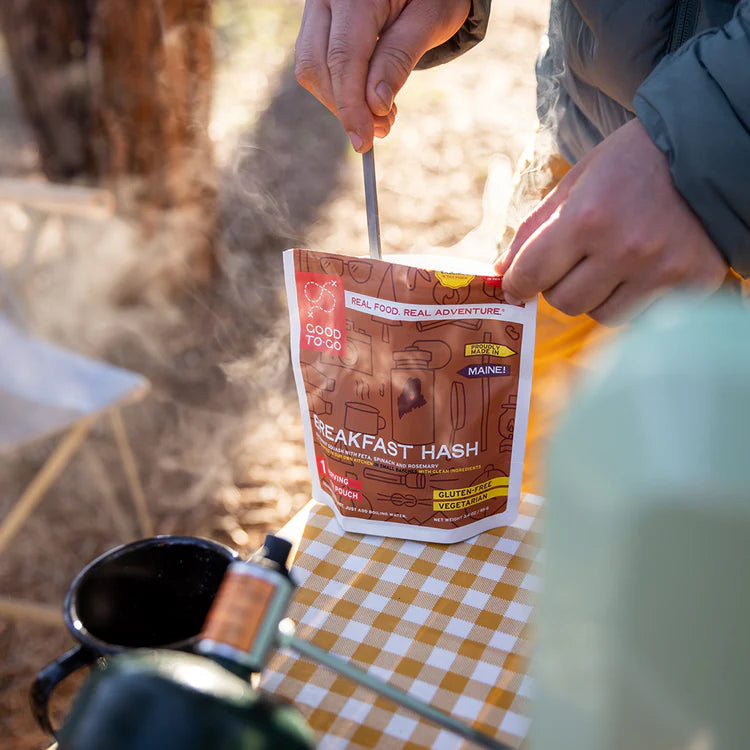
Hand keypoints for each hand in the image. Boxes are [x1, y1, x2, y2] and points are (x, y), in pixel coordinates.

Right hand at [295, 0, 469, 151]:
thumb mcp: (429, 21)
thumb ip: (399, 59)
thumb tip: (375, 107)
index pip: (343, 57)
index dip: (351, 106)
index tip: (364, 142)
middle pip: (317, 65)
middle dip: (346, 107)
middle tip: (382, 130)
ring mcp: (316, 8)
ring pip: (310, 68)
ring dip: (341, 101)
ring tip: (380, 113)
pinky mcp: (316, 23)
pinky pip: (315, 63)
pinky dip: (339, 88)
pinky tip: (368, 96)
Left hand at [496, 119, 728, 324]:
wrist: (710, 150)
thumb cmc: (632, 163)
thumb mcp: (575, 182)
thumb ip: (533, 230)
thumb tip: (502, 273)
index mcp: (587, 218)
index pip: (531, 275)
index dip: (517, 283)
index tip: (518, 284)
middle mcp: (624, 249)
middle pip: (564, 302)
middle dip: (559, 286)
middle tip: (575, 262)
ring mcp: (660, 271)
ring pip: (600, 315)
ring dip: (595, 297)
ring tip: (611, 263)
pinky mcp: (691, 285)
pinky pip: (638, 317)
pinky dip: (629, 301)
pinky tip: (640, 271)